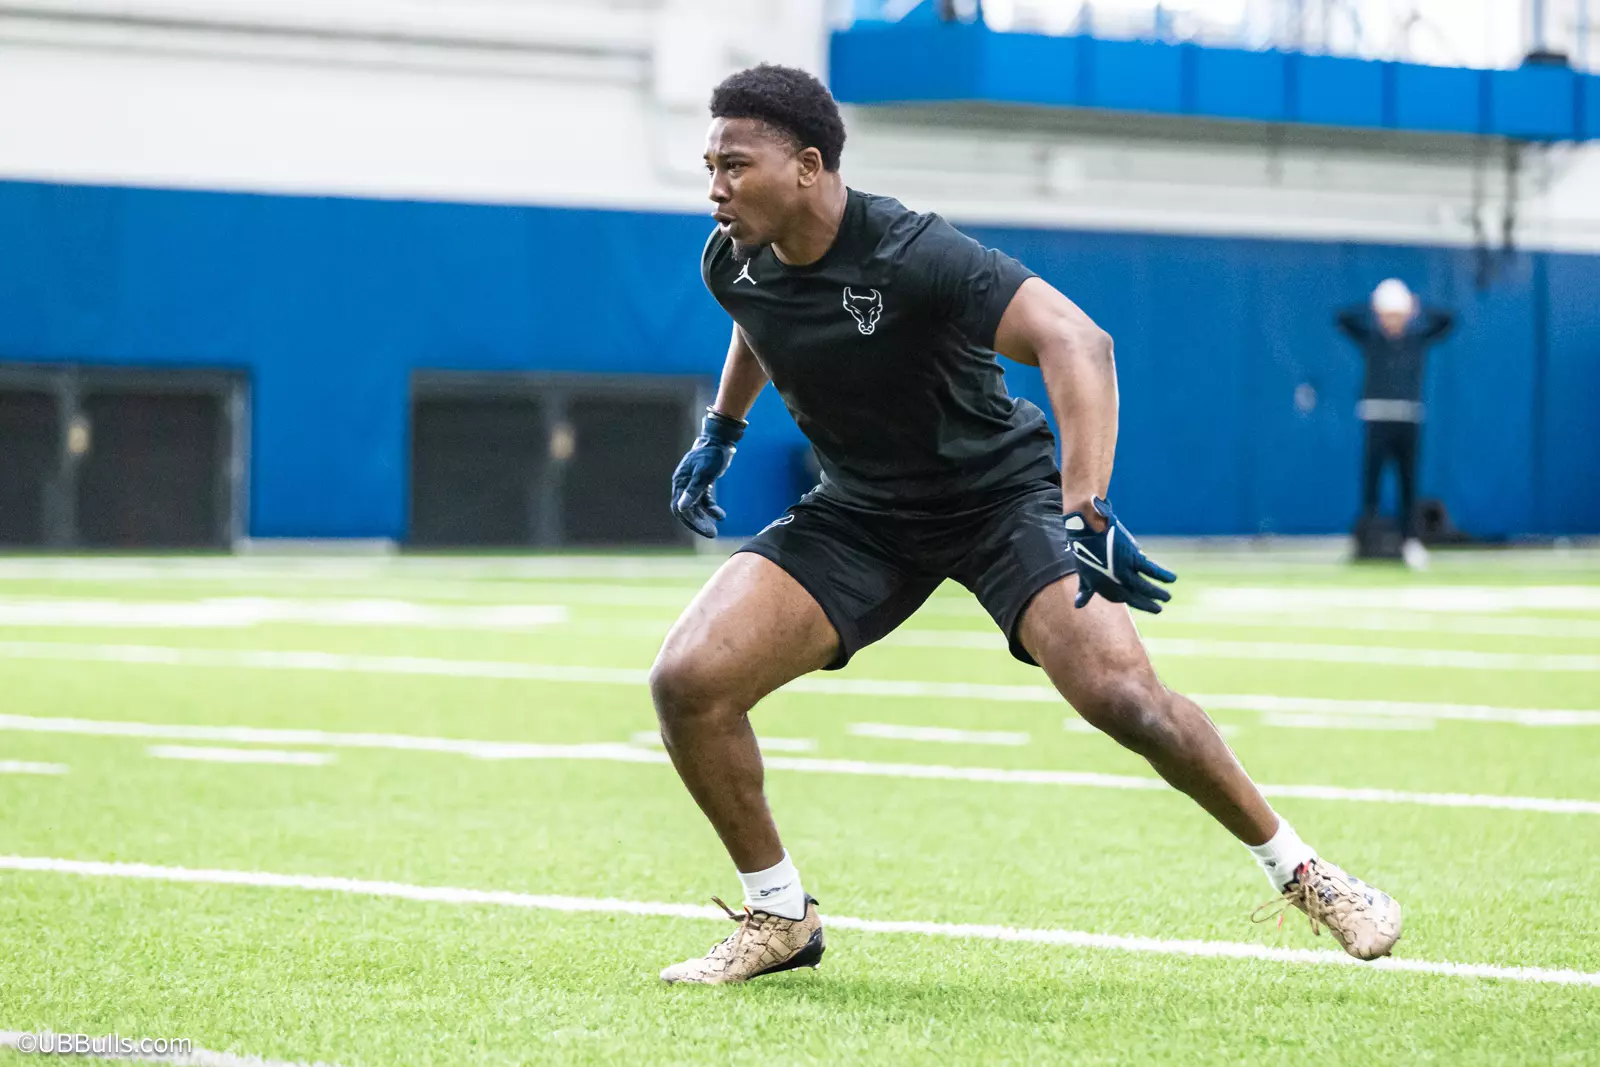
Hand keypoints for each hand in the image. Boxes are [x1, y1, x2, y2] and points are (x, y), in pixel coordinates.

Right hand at [670, 409, 745, 537]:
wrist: (720, 440)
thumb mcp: (704, 474)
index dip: (690, 521)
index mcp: (680, 482)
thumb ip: (693, 491)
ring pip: (695, 507)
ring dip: (704, 519)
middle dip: (697, 523)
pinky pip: (704, 501)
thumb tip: (682, 508)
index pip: (680, 508)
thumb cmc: (711, 455)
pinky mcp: (702, 483)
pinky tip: (721, 516)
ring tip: (714, 530)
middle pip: (686, 510)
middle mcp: (683, 485)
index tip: (704, 530)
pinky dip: (711, 509)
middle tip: (711, 534)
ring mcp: (692, 484)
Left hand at [1063, 497, 1176, 613]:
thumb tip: (1078, 605)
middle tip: (1159, 609)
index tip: (1144, 604)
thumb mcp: (1084, 574)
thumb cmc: (1084, 550)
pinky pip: (1151, 570)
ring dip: (1157, 593)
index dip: (1133, 602)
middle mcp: (1114, 582)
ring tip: (1168, 597)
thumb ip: (1085, 591)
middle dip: (1147, 604)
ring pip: (1145, 587)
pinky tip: (1172, 578)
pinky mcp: (1132, 558)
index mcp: (1103, 587)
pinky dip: (1162, 575)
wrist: (1087, 531)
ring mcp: (1124, 571)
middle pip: (1134, 597)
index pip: (1121, 599)